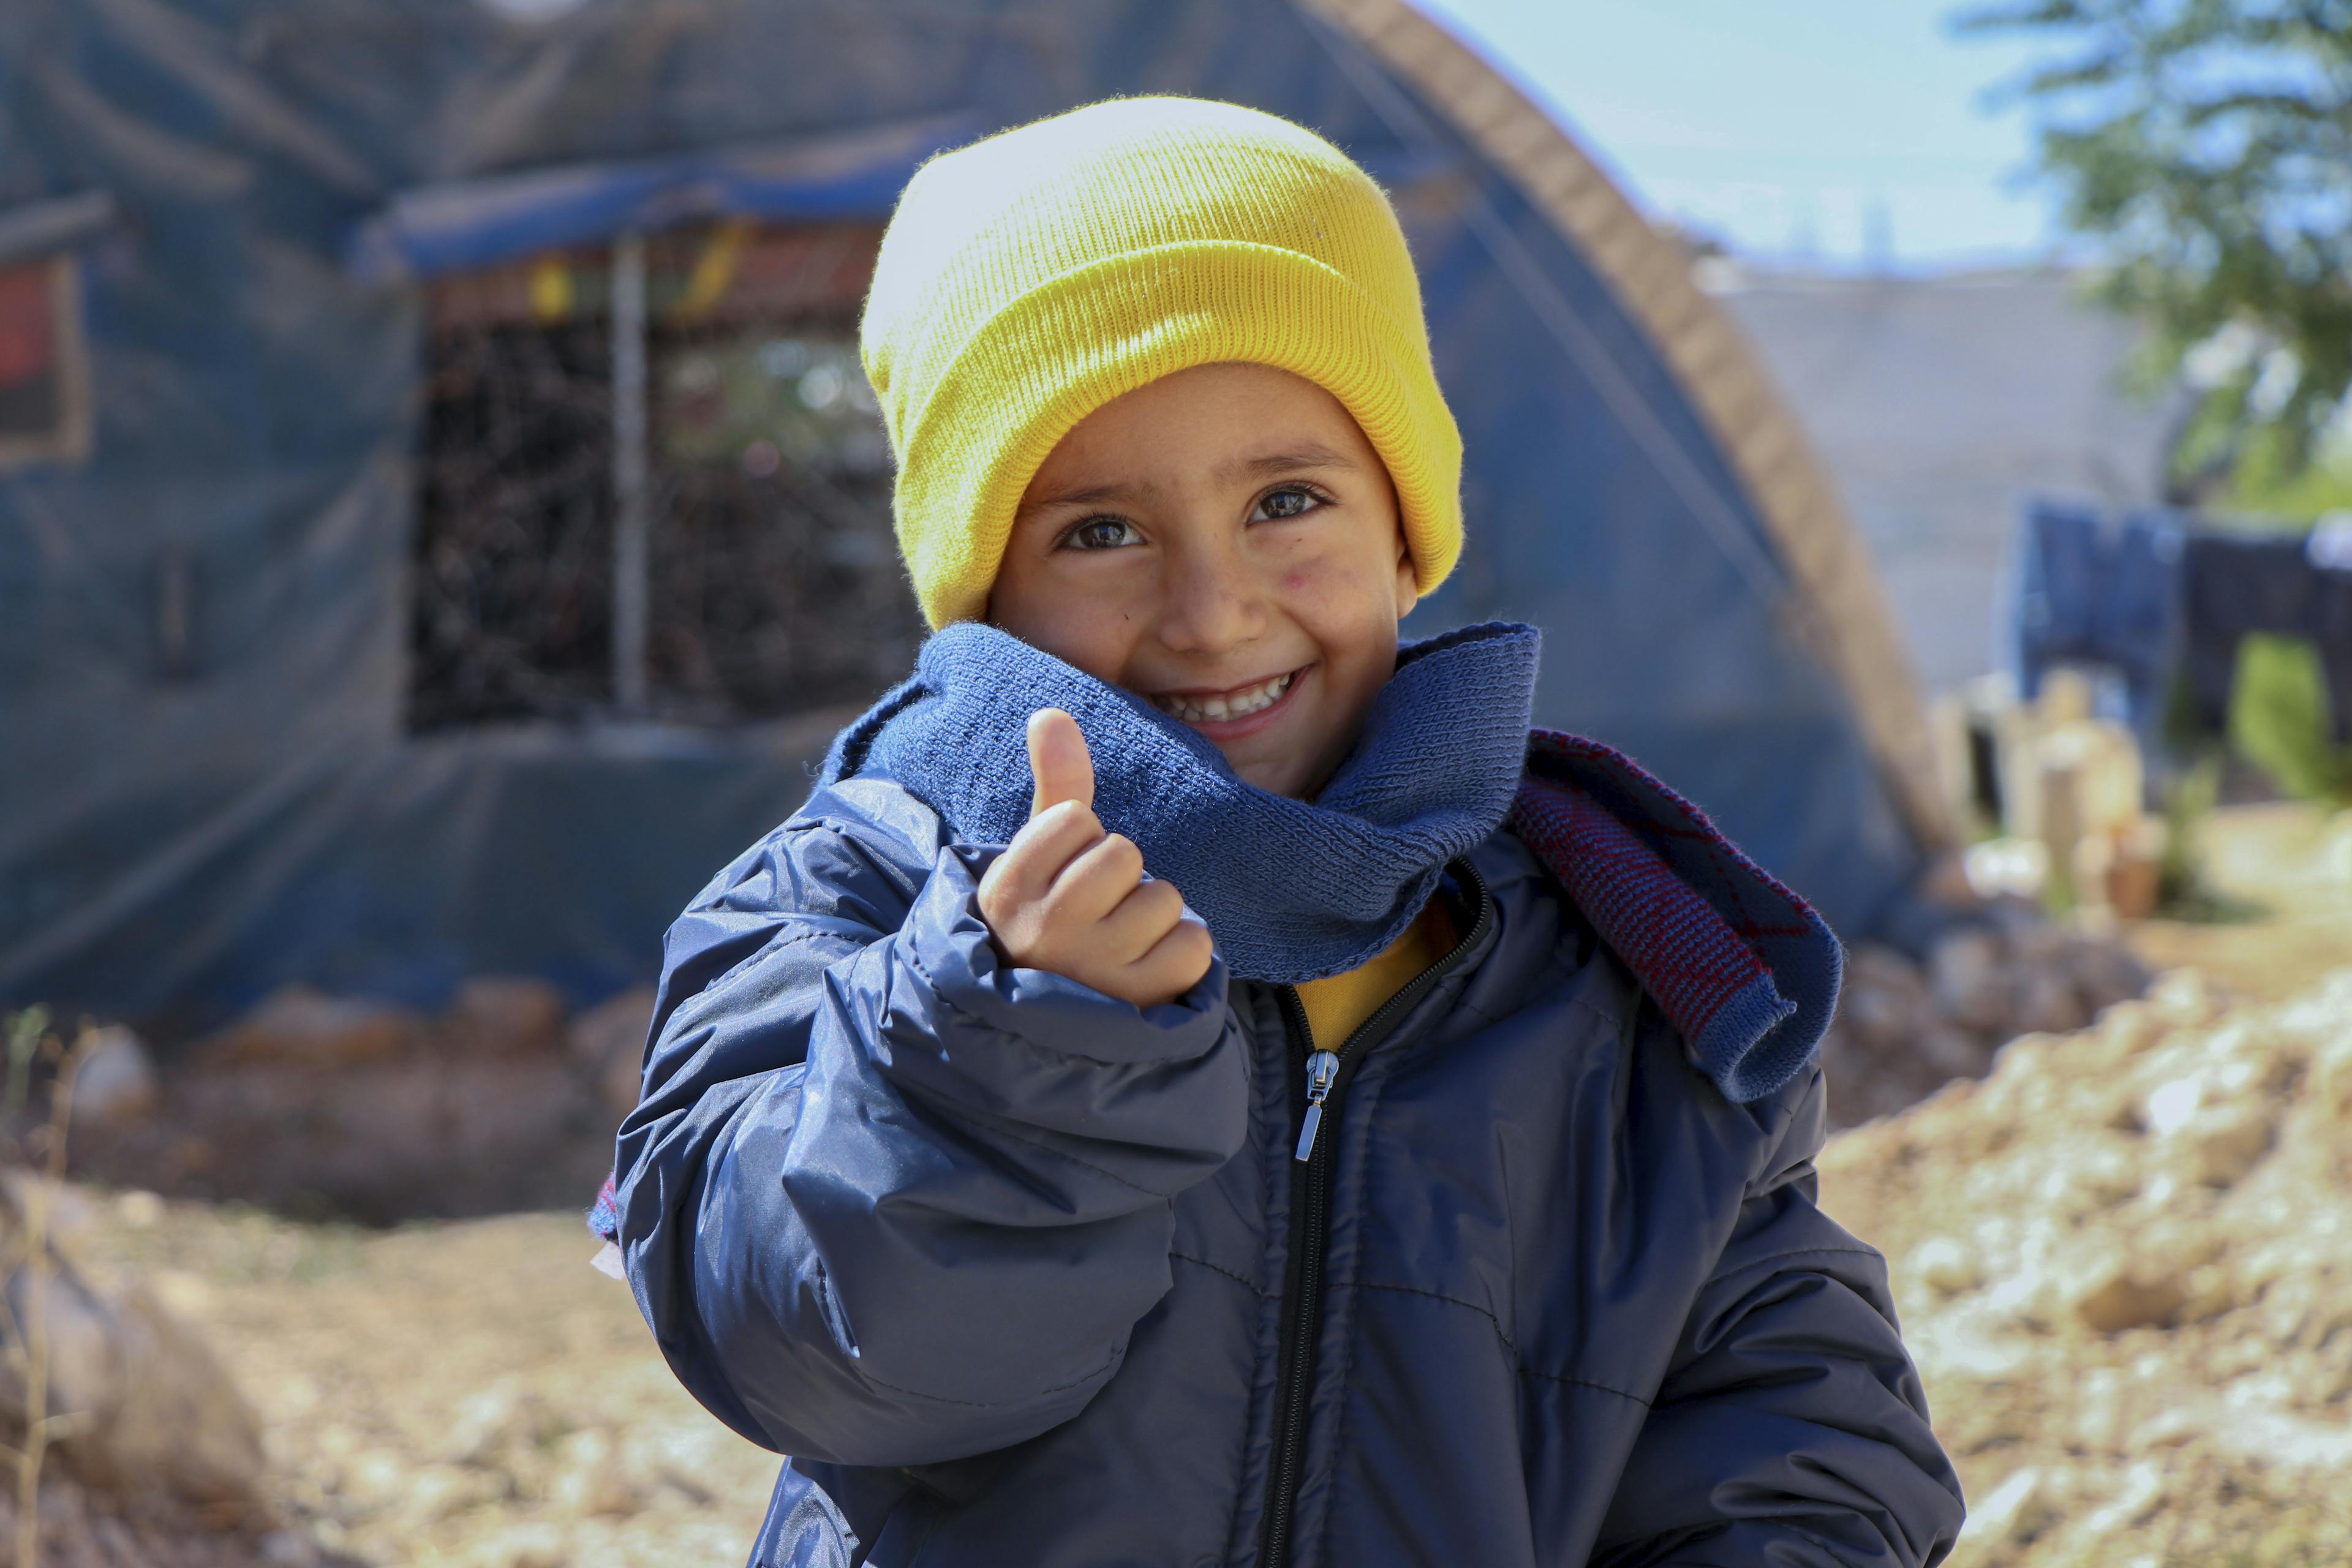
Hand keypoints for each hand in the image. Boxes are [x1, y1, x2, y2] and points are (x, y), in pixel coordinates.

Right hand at [976, 709, 1213, 1007]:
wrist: (1052, 1030)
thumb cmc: (1054, 924)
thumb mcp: (1040, 858)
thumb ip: (1055, 786)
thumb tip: (1051, 712)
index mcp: (1007, 890)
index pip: (1075, 820)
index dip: (1083, 843)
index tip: (1064, 881)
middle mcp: (1043, 932)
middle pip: (1122, 855)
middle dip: (1123, 877)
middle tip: (1100, 914)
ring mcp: (1091, 973)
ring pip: (1163, 898)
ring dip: (1156, 917)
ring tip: (1123, 945)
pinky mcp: (1139, 1006)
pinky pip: (1195, 944)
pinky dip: (1184, 953)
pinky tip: (1150, 971)